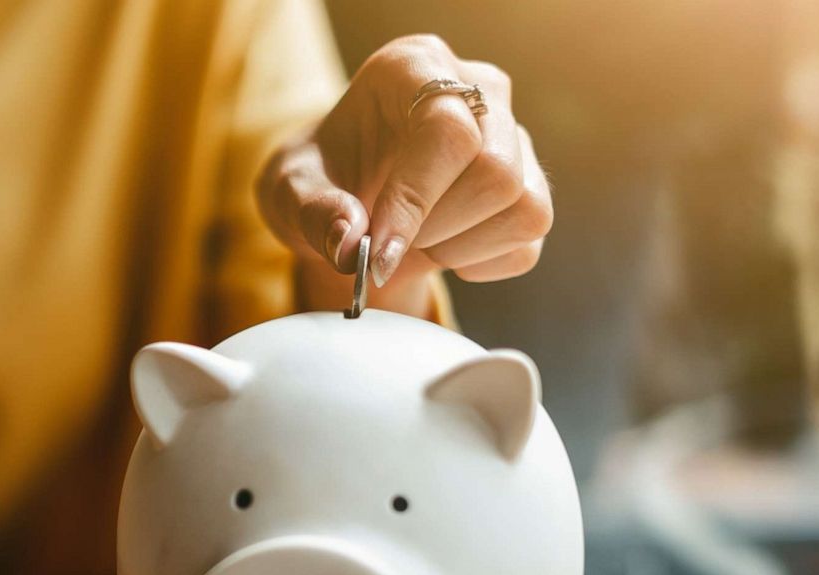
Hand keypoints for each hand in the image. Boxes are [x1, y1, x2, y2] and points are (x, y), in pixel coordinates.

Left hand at [257, 35, 552, 314]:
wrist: (347, 200)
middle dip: (435, 226)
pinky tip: (442, 248)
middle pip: (496, 171)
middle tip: (387, 239)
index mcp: (413, 66)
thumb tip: (349, 242)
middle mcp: (478, 88)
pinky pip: (528, 240)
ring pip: (525, 207)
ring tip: (414, 239)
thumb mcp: (288, 191)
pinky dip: (480, 263)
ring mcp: (513, 135)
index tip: (378, 250)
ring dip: (459, 246)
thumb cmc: (320, 180)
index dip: (416, 198)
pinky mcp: (530, 184)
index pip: (446, 128)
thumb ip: (311, 210)